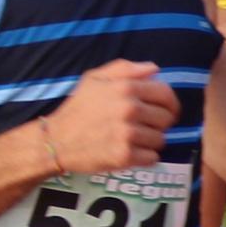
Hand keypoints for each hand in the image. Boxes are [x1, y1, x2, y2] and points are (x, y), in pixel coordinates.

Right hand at [41, 59, 178, 175]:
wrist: (56, 140)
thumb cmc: (78, 108)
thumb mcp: (95, 78)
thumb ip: (125, 69)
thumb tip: (154, 69)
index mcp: (125, 88)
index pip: (165, 93)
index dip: (168, 103)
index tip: (163, 110)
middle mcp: (129, 109)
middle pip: (166, 118)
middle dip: (159, 123)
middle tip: (144, 126)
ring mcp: (128, 134)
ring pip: (161, 139)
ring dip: (150, 141)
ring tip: (133, 139)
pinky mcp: (125, 156)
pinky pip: (153, 157)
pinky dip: (145, 157)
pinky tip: (130, 152)